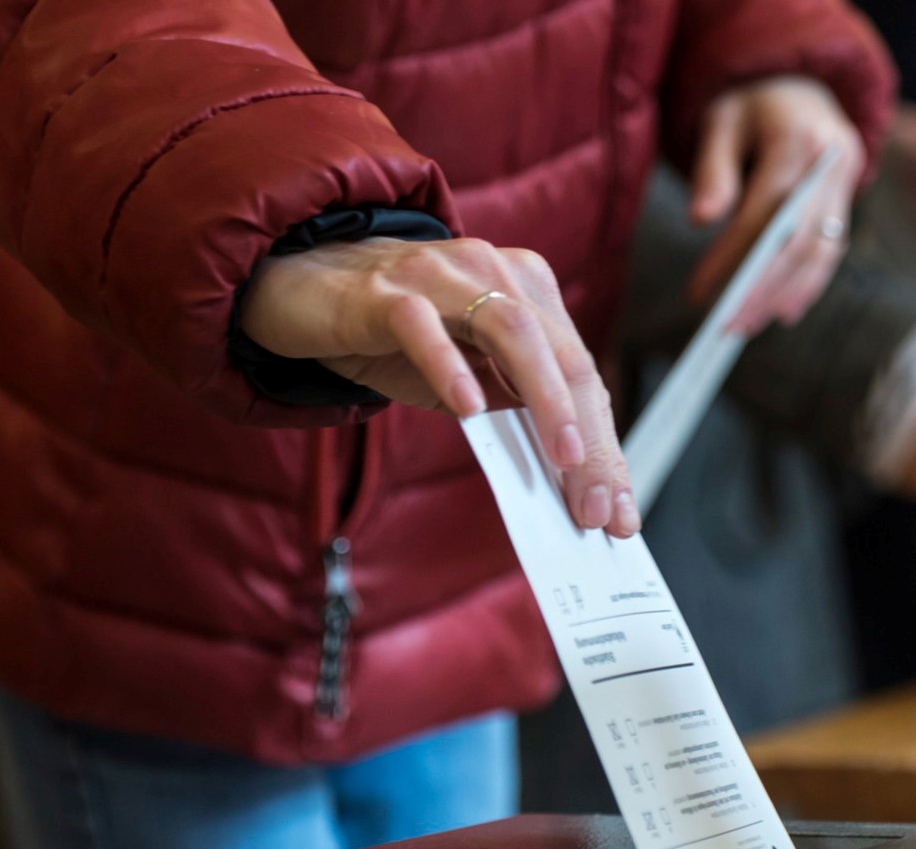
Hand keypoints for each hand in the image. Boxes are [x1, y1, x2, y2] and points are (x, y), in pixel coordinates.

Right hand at [241, 236, 638, 536]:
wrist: (298, 286)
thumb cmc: (386, 336)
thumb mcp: (461, 377)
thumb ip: (510, 407)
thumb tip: (562, 472)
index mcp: (525, 292)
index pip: (580, 373)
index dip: (603, 444)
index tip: (617, 510)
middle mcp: (495, 273)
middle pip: (562, 357)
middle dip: (588, 439)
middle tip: (596, 505)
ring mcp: (443, 276)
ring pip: (514, 332)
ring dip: (546, 402)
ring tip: (562, 460)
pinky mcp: (386, 291)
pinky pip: (426, 327)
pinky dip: (451, 368)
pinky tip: (470, 409)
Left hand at [687, 76, 864, 330]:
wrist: (798, 85)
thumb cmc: (749, 106)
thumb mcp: (720, 123)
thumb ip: (712, 170)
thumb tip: (699, 220)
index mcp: (798, 139)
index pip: (764, 212)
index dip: (732, 257)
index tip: (700, 293)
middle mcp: (832, 163)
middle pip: (799, 240)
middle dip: (762, 289)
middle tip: (727, 326)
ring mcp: (846, 183)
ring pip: (822, 251)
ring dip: (786, 295)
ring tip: (750, 325)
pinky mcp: (847, 200)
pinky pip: (831, 249)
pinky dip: (808, 284)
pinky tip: (783, 311)